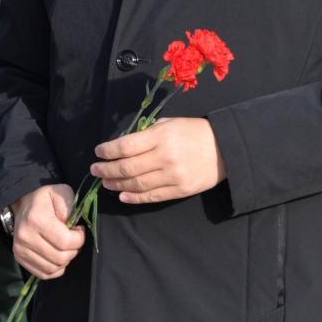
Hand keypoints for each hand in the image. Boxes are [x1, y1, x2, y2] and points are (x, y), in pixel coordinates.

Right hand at [12, 182, 82, 279]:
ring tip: (66, 247)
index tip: (79, 230)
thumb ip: (69, 206)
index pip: (65, 242)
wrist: (24, 206)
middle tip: (74, 240)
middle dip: (74, 250)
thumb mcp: (60, 192)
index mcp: (36, 219)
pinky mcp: (20, 259)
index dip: (79, 239)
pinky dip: (56, 269)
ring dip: (66, 260)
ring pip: (54, 268)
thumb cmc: (45, 200)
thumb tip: (72, 227)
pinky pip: (45, 274)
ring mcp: (21, 251)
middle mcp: (25, 237)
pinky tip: (58, 256)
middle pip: (60, 258)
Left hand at [90, 118, 226, 203]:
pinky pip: (152, 196)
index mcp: (161, 136)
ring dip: (116, 184)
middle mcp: (165, 156)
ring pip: (137, 184)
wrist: (225, 149)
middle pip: (127, 168)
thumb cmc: (195, 132)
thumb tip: (123, 145)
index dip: (108, 151)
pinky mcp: (180, 190)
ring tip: (105, 182)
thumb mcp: (170, 123)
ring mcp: (173, 176)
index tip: (98, 152)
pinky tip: (122, 195)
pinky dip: (134, 197)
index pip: (126, 146)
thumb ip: (147, 133)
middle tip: (95, 169)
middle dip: (106, 169)